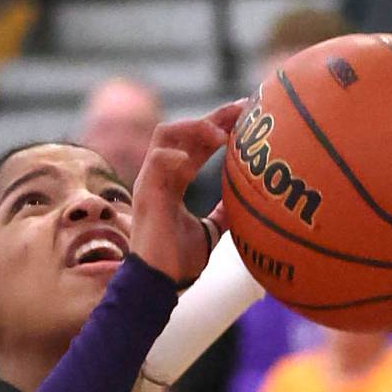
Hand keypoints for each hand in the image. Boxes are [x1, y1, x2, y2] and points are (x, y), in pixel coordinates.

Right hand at [130, 100, 244, 282]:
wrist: (158, 284)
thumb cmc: (178, 262)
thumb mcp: (210, 233)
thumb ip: (221, 215)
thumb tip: (241, 204)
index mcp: (174, 182)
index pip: (196, 144)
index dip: (220, 126)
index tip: (245, 115)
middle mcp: (161, 175)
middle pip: (184, 130)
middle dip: (213, 116)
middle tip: (241, 108)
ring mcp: (151, 181)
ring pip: (165, 134)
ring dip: (194, 127)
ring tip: (220, 135)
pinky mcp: (145, 192)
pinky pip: (157, 160)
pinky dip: (176, 155)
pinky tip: (195, 159)